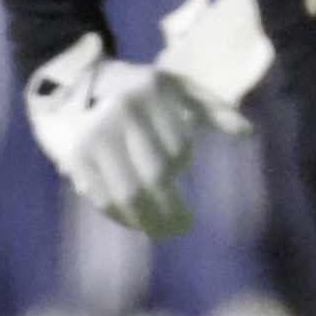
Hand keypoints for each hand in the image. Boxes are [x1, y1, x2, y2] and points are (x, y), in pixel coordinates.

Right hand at [24, 34, 245, 238]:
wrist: (68, 83)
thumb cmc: (133, 89)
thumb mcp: (172, 86)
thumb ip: (210, 107)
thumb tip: (247, 133)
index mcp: (150, 91)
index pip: (178, 147)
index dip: (182, 165)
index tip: (181, 172)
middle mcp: (121, 112)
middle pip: (155, 176)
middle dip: (172, 209)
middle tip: (183, 228)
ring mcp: (95, 136)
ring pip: (129, 193)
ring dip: (148, 220)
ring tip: (160, 232)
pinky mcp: (75, 157)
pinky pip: (102, 197)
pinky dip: (120, 216)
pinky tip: (133, 223)